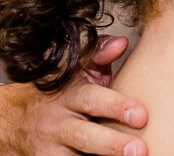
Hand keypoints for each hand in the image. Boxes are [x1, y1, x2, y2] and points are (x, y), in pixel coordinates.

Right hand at [0, 36, 147, 155]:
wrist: (17, 119)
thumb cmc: (64, 92)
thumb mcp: (77, 70)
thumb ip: (99, 55)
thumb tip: (121, 43)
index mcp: (68, 95)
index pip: (92, 99)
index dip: (116, 106)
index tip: (141, 115)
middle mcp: (58, 122)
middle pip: (84, 135)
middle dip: (112, 144)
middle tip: (139, 150)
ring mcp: (50, 146)